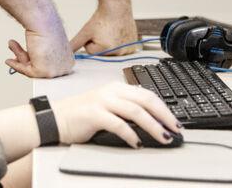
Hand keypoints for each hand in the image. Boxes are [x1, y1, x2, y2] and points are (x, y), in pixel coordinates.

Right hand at [5, 28, 73, 77]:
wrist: (43, 21)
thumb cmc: (47, 26)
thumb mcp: (46, 42)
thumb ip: (41, 52)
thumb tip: (32, 56)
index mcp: (68, 59)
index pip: (50, 65)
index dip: (35, 61)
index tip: (26, 58)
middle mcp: (64, 67)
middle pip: (41, 68)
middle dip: (26, 60)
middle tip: (16, 55)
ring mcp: (55, 71)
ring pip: (33, 69)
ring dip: (19, 57)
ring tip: (12, 46)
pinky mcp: (44, 72)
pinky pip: (27, 72)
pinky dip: (17, 66)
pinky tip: (10, 61)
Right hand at [52, 82, 180, 146]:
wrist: (55, 118)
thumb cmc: (81, 115)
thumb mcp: (106, 106)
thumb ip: (126, 108)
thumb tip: (151, 121)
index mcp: (116, 87)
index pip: (147, 94)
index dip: (164, 108)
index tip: (175, 121)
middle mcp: (111, 91)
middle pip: (145, 100)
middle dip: (164, 115)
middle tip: (175, 129)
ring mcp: (102, 101)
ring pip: (135, 111)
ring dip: (153, 126)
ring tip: (163, 137)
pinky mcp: (94, 114)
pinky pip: (118, 124)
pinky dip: (131, 134)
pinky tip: (137, 143)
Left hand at [69, 7, 138, 55]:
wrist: (117, 7)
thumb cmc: (102, 18)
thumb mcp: (85, 31)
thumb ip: (75, 44)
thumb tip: (66, 53)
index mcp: (105, 49)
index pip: (91, 51)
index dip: (90, 41)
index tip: (96, 32)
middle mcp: (118, 52)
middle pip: (102, 52)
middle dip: (100, 43)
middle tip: (104, 31)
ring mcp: (127, 50)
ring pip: (111, 51)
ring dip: (110, 42)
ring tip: (112, 31)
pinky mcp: (133, 47)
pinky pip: (122, 49)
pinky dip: (120, 42)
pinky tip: (119, 33)